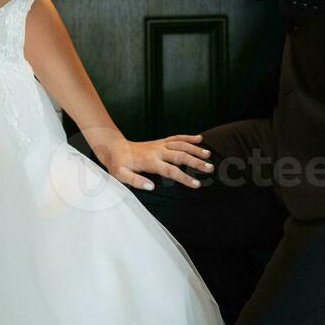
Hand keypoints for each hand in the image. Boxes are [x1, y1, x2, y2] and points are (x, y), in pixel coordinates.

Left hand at [95, 133, 212, 190]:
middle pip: (181, 156)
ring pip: (182, 145)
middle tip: (210, 168)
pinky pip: (177, 138)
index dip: (185, 178)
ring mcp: (160, 145)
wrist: (115, 147)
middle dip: (196, 162)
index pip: (171, 171)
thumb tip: (151, 187)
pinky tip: (200, 138)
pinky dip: (189, 137)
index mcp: (150, 161)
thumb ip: (135, 181)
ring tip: (209, 155)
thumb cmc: (118, 164)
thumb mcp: (120, 175)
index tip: (197, 184)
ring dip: (196, 149)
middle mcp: (158, 151)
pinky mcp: (161, 142)